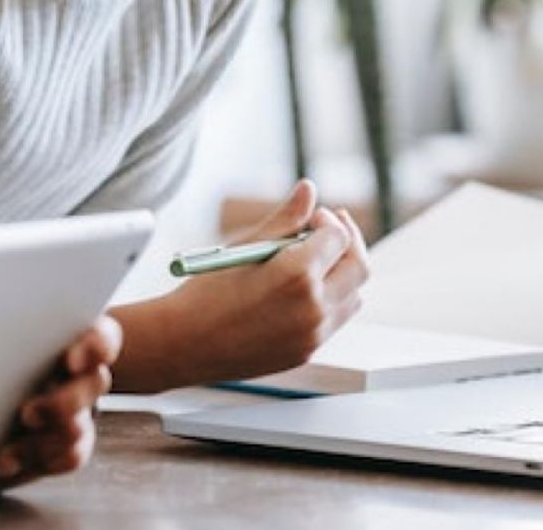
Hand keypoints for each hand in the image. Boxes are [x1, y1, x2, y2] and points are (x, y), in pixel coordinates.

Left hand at [0, 316, 120, 489]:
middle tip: (27, 414)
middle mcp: (80, 375)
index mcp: (70, 338)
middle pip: (95, 384)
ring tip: (9, 450)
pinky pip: (67, 457)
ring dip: (46, 440)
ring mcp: (78, 412)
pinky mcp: (65, 445)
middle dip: (64, 403)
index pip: (101, 337)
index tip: (70, 361)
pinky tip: (5, 462)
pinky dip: (34, 460)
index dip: (95, 347)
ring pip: (79, 428)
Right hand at [111, 180, 369, 392]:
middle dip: (349, 242)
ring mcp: (312, 335)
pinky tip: (304, 289)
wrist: (183, 344)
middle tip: (331, 228)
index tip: (313, 216)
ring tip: (318, 259)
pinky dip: (330, 299)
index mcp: (298, 274)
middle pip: (359, 268)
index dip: (329, 220)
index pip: (339, 238)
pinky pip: (334, 321)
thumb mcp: (246, 247)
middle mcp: (313, 307)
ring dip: (344, 273)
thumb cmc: (207, 291)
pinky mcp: (305, 353)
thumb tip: (309, 189)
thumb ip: (285, 219)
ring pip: (354, 297)